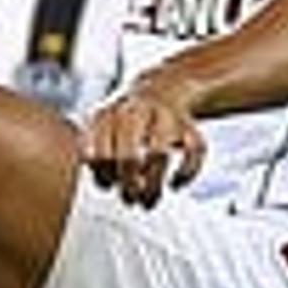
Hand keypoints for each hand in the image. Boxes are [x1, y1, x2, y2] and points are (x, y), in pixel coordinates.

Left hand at [77, 84, 206, 207]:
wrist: (162, 86)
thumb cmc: (124, 119)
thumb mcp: (101, 127)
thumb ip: (94, 154)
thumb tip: (104, 185)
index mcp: (107, 114)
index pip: (98, 153)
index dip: (103, 175)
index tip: (109, 186)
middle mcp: (135, 112)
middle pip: (128, 156)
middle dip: (128, 184)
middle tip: (130, 199)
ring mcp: (164, 116)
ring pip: (159, 154)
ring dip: (153, 184)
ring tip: (148, 201)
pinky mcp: (189, 125)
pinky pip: (193, 151)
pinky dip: (186, 173)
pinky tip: (175, 185)